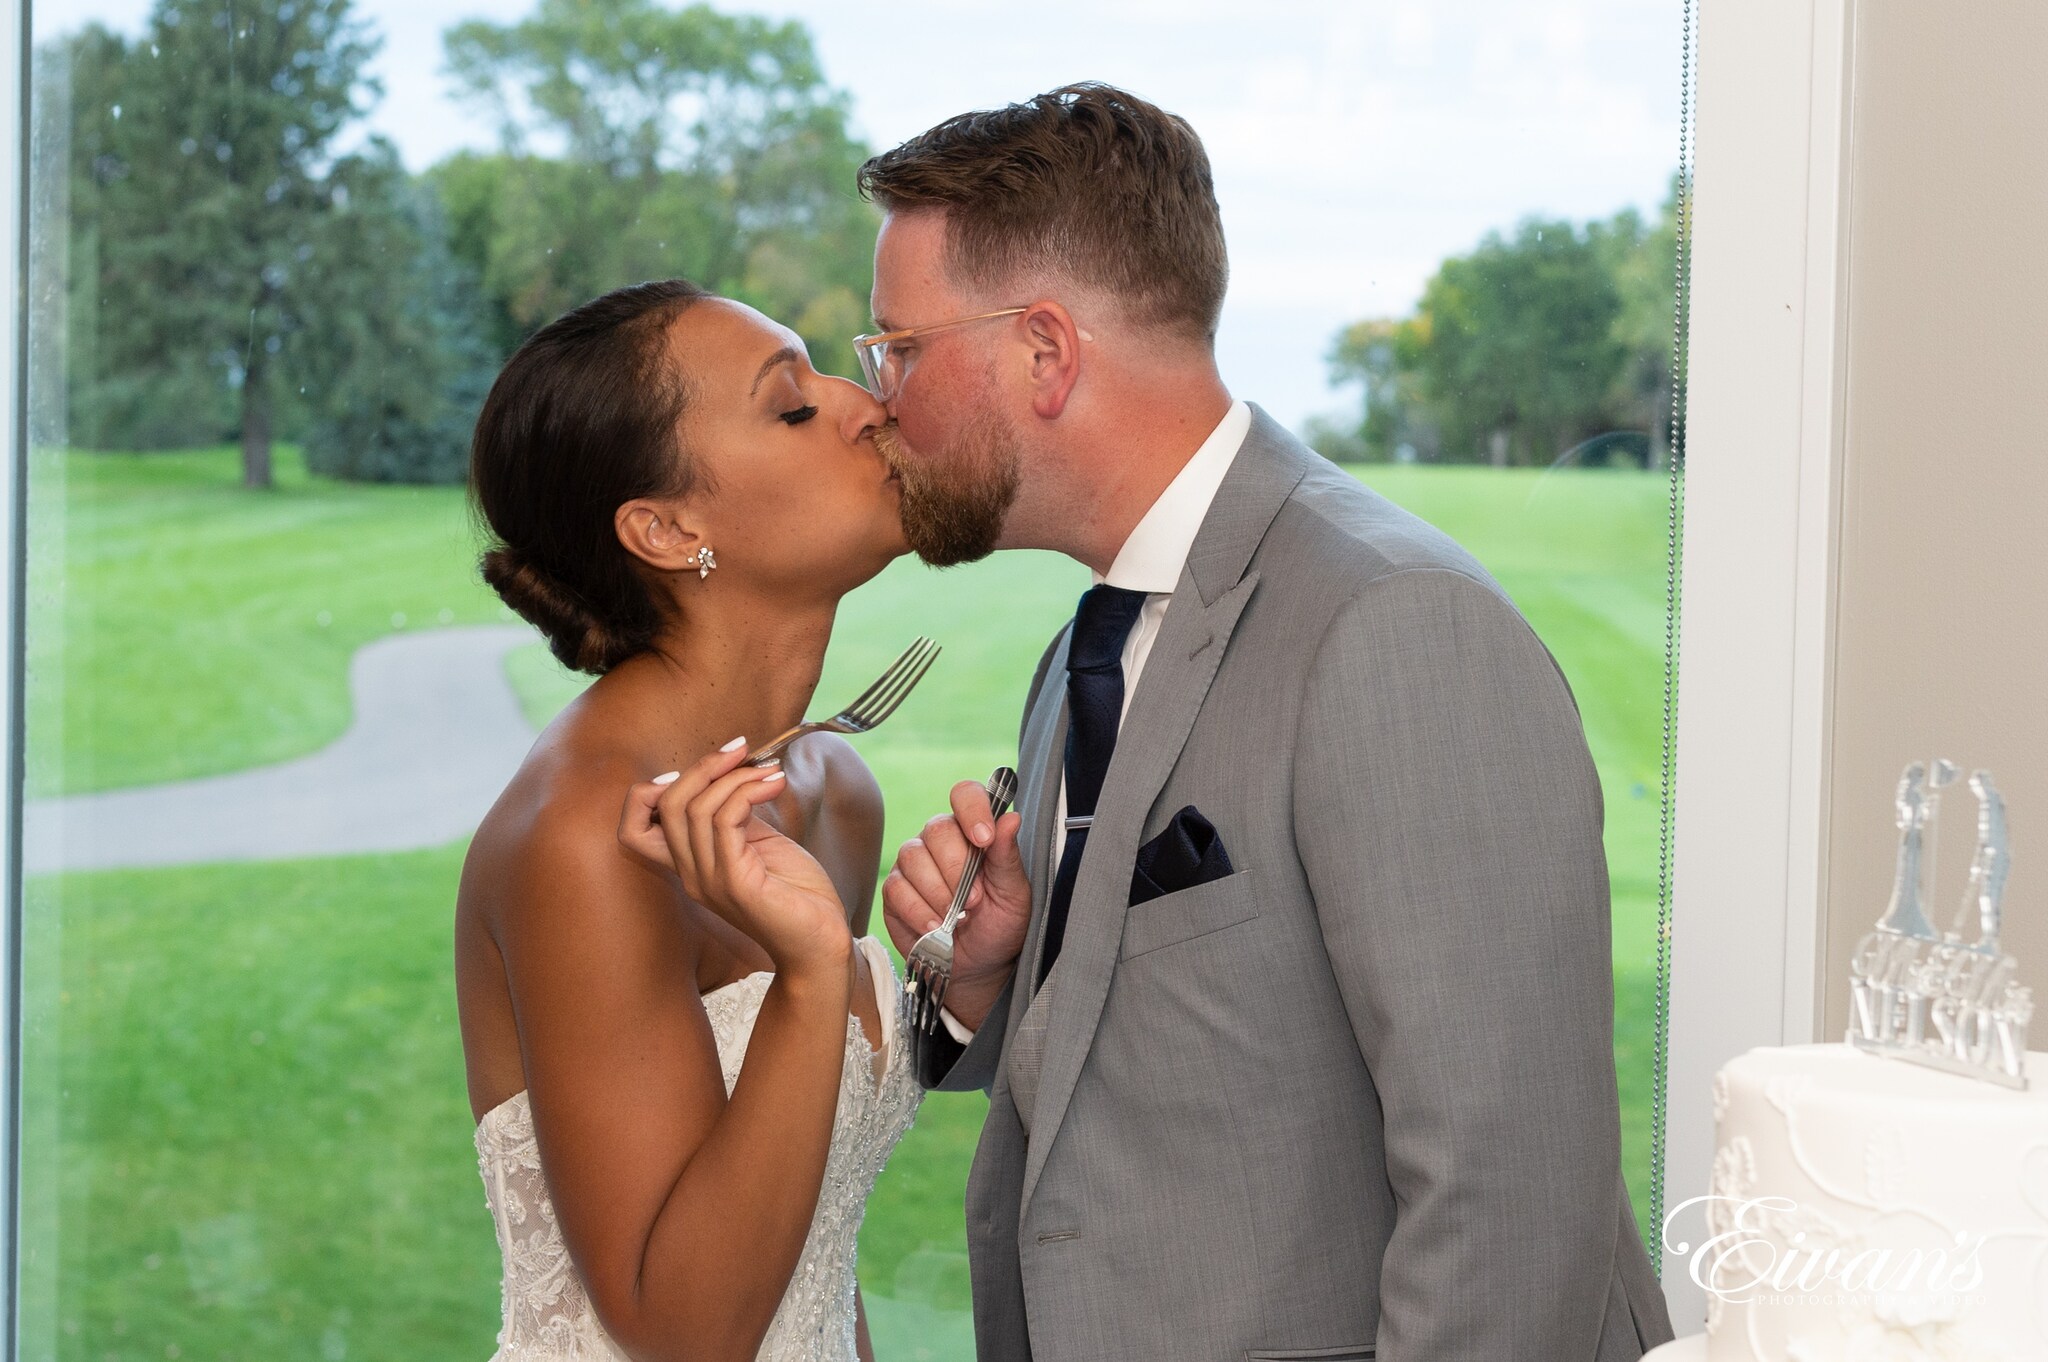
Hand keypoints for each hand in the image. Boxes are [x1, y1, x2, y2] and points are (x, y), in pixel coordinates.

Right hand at [620, 741, 851, 973]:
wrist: (822, 943)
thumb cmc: (796, 895)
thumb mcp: (758, 844)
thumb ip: (735, 816)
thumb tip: (732, 774)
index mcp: (690, 866)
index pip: (633, 827)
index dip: (652, 789)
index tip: (701, 770)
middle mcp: (691, 875)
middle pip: (667, 804)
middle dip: (704, 766)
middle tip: (741, 751)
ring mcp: (709, 881)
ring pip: (696, 808)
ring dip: (736, 777)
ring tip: (771, 772)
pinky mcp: (734, 883)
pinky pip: (725, 821)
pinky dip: (748, 792)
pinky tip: (775, 784)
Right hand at [882, 778, 1033, 1030]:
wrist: (979, 967)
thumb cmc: (1000, 925)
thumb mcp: (1014, 893)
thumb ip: (1008, 855)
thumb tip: (1012, 816)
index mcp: (974, 831)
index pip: (965, 795)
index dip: (972, 810)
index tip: (984, 839)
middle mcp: (941, 841)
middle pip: (937, 829)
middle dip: (957, 868)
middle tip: (974, 901)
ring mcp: (914, 864)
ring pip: (913, 857)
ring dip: (938, 893)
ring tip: (957, 919)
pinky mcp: (895, 892)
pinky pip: (897, 889)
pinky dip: (919, 911)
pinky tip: (936, 928)